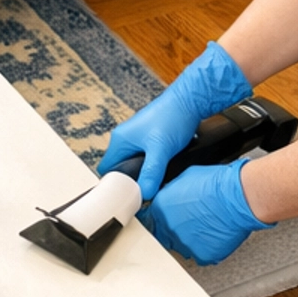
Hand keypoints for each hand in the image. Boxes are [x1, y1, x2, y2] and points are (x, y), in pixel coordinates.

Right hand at [97, 41, 249, 200]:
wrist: (191, 100)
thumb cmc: (172, 117)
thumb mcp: (160, 149)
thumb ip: (151, 173)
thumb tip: (144, 194)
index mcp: (120, 140)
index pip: (106, 169)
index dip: (113, 184)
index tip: (124, 196)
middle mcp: (126, 138)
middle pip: (120, 167)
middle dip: (130, 180)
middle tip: (139, 194)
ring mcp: (138, 137)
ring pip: (134, 163)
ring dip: (143, 173)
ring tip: (152, 184)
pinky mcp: (151, 138)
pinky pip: (145, 157)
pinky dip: (151, 165)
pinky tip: (161, 171)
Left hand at [143, 158, 269, 263]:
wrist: (238, 196)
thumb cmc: (217, 184)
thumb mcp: (184, 178)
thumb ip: (170, 192)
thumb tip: (170, 197)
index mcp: (161, 209)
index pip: (148, 222)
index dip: (157, 220)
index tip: (163, 220)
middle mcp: (170, 229)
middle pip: (164, 236)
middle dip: (174, 230)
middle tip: (190, 221)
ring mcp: (185, 245)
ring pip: (183, 247)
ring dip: (190, 239)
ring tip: (206, 225)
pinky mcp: (203, 255)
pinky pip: (201, 255)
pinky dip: (207, 247)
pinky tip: (215, 233)